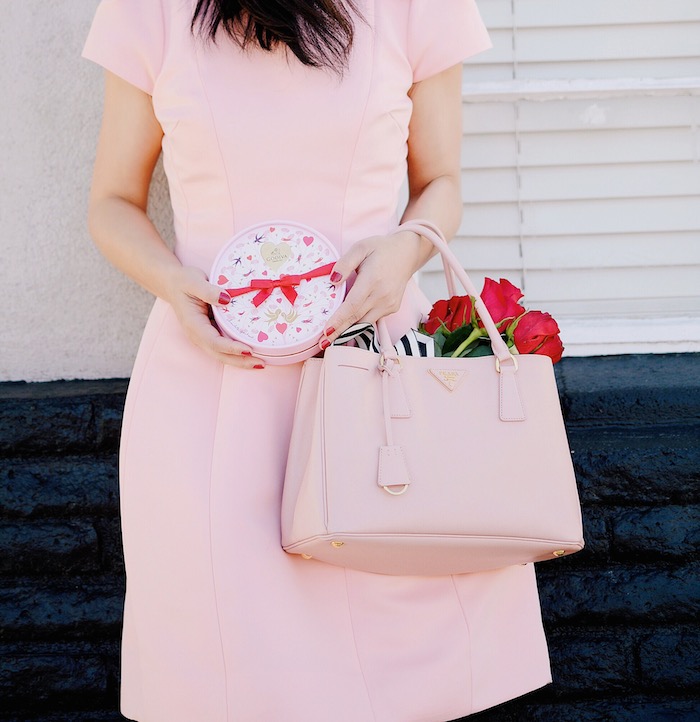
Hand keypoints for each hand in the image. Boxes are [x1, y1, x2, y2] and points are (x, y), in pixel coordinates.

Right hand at [164, 266, 265, 367]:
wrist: (173, 284)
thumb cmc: (184, 281)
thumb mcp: (194, 281)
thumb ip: (208, 291)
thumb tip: (226, 298)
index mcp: (193, 325)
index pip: (214, 341)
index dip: (231, 347)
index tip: (248, 349)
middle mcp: (198, 336)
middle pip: (220, 355)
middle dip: (240, 361)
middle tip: (261, 364)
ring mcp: (204, 337)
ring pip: (223, 354)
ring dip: (241, 361)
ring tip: (261, 364)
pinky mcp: (210, 334)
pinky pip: (224, 348)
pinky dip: (238, 353)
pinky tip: (253, 354)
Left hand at [320, 231, 420, 346]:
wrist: (407, 253)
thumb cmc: (381, 249)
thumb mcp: (360, 248)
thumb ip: (345, 263)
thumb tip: (332, 280)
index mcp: (372, 280)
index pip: (352, 306)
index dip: (338, 320)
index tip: (325, 331)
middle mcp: (382, 295)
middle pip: (356, 318)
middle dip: (338, 332)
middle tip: (322, 343)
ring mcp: (389, 304)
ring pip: (365, 322)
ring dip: (348, 331)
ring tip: (331, 338)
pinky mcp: (392, 308)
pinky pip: (372, 319)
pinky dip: (359, 324)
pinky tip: (348, 327)